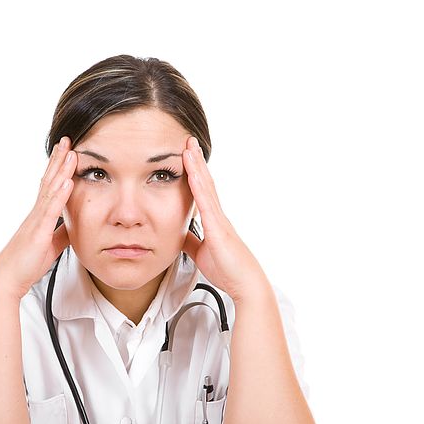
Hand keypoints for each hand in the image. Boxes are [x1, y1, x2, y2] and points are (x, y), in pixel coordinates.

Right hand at [0, 136, 76, 299]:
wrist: (9, 278)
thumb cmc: (27, 263)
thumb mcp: (51, 246)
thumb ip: (62, 233)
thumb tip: (73, 226)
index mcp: (40, 215)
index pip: (50, 186)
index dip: (58, 167)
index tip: (67, 150)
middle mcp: (37, 213)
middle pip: (49, 180)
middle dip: (58, 159)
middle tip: (67, 139)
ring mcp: (36, 220)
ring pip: (50, 190)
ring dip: (61, 170)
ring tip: (70, 152)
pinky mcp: (38, 231)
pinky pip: (50, 210)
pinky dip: (60, 194)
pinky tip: (67, 181)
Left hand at [181, 136, 269, 302]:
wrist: (244, 283)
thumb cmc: (227, 270)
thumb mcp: (201, 253)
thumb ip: (192, 242)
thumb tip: (179, 235)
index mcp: (214, 221)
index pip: (202, 191)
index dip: (194, 172)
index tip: (186, 155)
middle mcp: (218, 215)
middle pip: (205, 182)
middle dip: (196, 161)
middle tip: (188, 140)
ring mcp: (219, 220)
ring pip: (206, 187)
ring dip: (197, 166)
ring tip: (188, 147)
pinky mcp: (219, 228)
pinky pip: (206, 203)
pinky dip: (198, 186)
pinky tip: (191, 173)